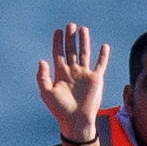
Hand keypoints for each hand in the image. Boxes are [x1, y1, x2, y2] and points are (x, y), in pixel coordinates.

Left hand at [35, 23, 111, 142]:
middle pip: (72, 50)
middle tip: (70, 25)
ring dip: (84, 42)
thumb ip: (42, 76)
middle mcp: (73, 71)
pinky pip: (100, 65)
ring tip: (83, 29)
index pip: (59, 53)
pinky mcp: (96, 79)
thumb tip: (42, 61)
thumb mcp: (46, 92)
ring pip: (85, 54)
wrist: (76, 120)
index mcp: (60, 73)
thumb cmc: (60, 109)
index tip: (58, 31)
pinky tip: (104, 46)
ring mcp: (85, 74)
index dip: (58, 42)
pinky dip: (103, 56)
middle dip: (71, 38)